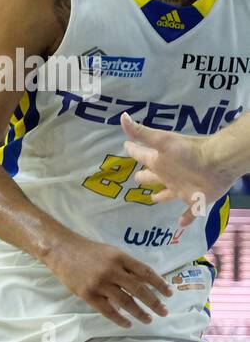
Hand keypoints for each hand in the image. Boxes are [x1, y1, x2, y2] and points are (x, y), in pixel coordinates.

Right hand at [43, 235, 171, 328]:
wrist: (62, 251)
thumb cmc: (88, 252)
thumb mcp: (111, 253)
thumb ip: (126, 266)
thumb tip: (143, 284)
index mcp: (120, 258)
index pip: (146, 272)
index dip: (159, 284)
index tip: (169, 294)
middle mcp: (112, 270)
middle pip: (139, 289)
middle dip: (154, 302)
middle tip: (164, 312)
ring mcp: (100, 283)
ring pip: (125, 301)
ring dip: (140, 312)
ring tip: (149, 319)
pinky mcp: (88, 294)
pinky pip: (107, 310)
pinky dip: (119, 319)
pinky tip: (127, 323)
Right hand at [122, 111, 236, 227]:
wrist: (218, 162)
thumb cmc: (189, 152)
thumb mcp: (162, 141)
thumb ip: (142, 133)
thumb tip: (122, 117)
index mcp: (159, 162)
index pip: (142, 155)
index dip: (133, 150)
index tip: (126, 146)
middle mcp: (168, 175)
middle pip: (152, 177)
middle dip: (144, 177)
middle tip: (137, 178)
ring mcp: (181, 188)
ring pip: (167, 194)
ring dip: (160, 196)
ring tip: (153, 199)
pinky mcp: (195, 200)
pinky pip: (189, 211)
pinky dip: (185, 218)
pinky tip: (180, 224)